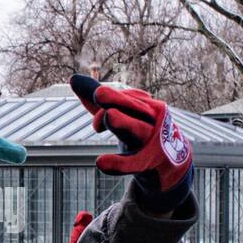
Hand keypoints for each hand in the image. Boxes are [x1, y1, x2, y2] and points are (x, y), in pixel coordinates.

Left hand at [69, 74, 192, 213]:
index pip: (122, 98)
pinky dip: (118, 164)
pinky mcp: (148, 162)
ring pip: (136, 129)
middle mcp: (150, 119)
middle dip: (116, 99)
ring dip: (124, 122)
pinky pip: (133, 162)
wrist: (168, 161)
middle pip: (132, 108)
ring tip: (109, 116)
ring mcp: (151, 140)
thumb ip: (96, 99)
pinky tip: (101, 163)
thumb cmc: (139, 130)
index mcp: (143, 104)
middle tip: (98, 93)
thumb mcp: (121, 114)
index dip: (105, 99)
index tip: (94, 106)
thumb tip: (73, 78)